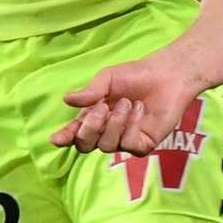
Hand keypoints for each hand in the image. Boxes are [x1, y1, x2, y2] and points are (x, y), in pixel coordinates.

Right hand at [50, 57, 201, 156]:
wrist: (166, 76)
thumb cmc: (135, 75)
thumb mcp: (107, 78)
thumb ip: (89, 92)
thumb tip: (67, 100)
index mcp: (93, 117)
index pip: (74, 133)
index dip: (64, 137)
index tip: (56, 139)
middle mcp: (105, 133)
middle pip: (85, 145)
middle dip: (90, 128)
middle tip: (102, 108)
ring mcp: (123, 141)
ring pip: (107, 146)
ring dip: (115, 123)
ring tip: (128, 103)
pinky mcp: (142, 146)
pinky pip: (128, 144)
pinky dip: (132, 125)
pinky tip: (140, 110)